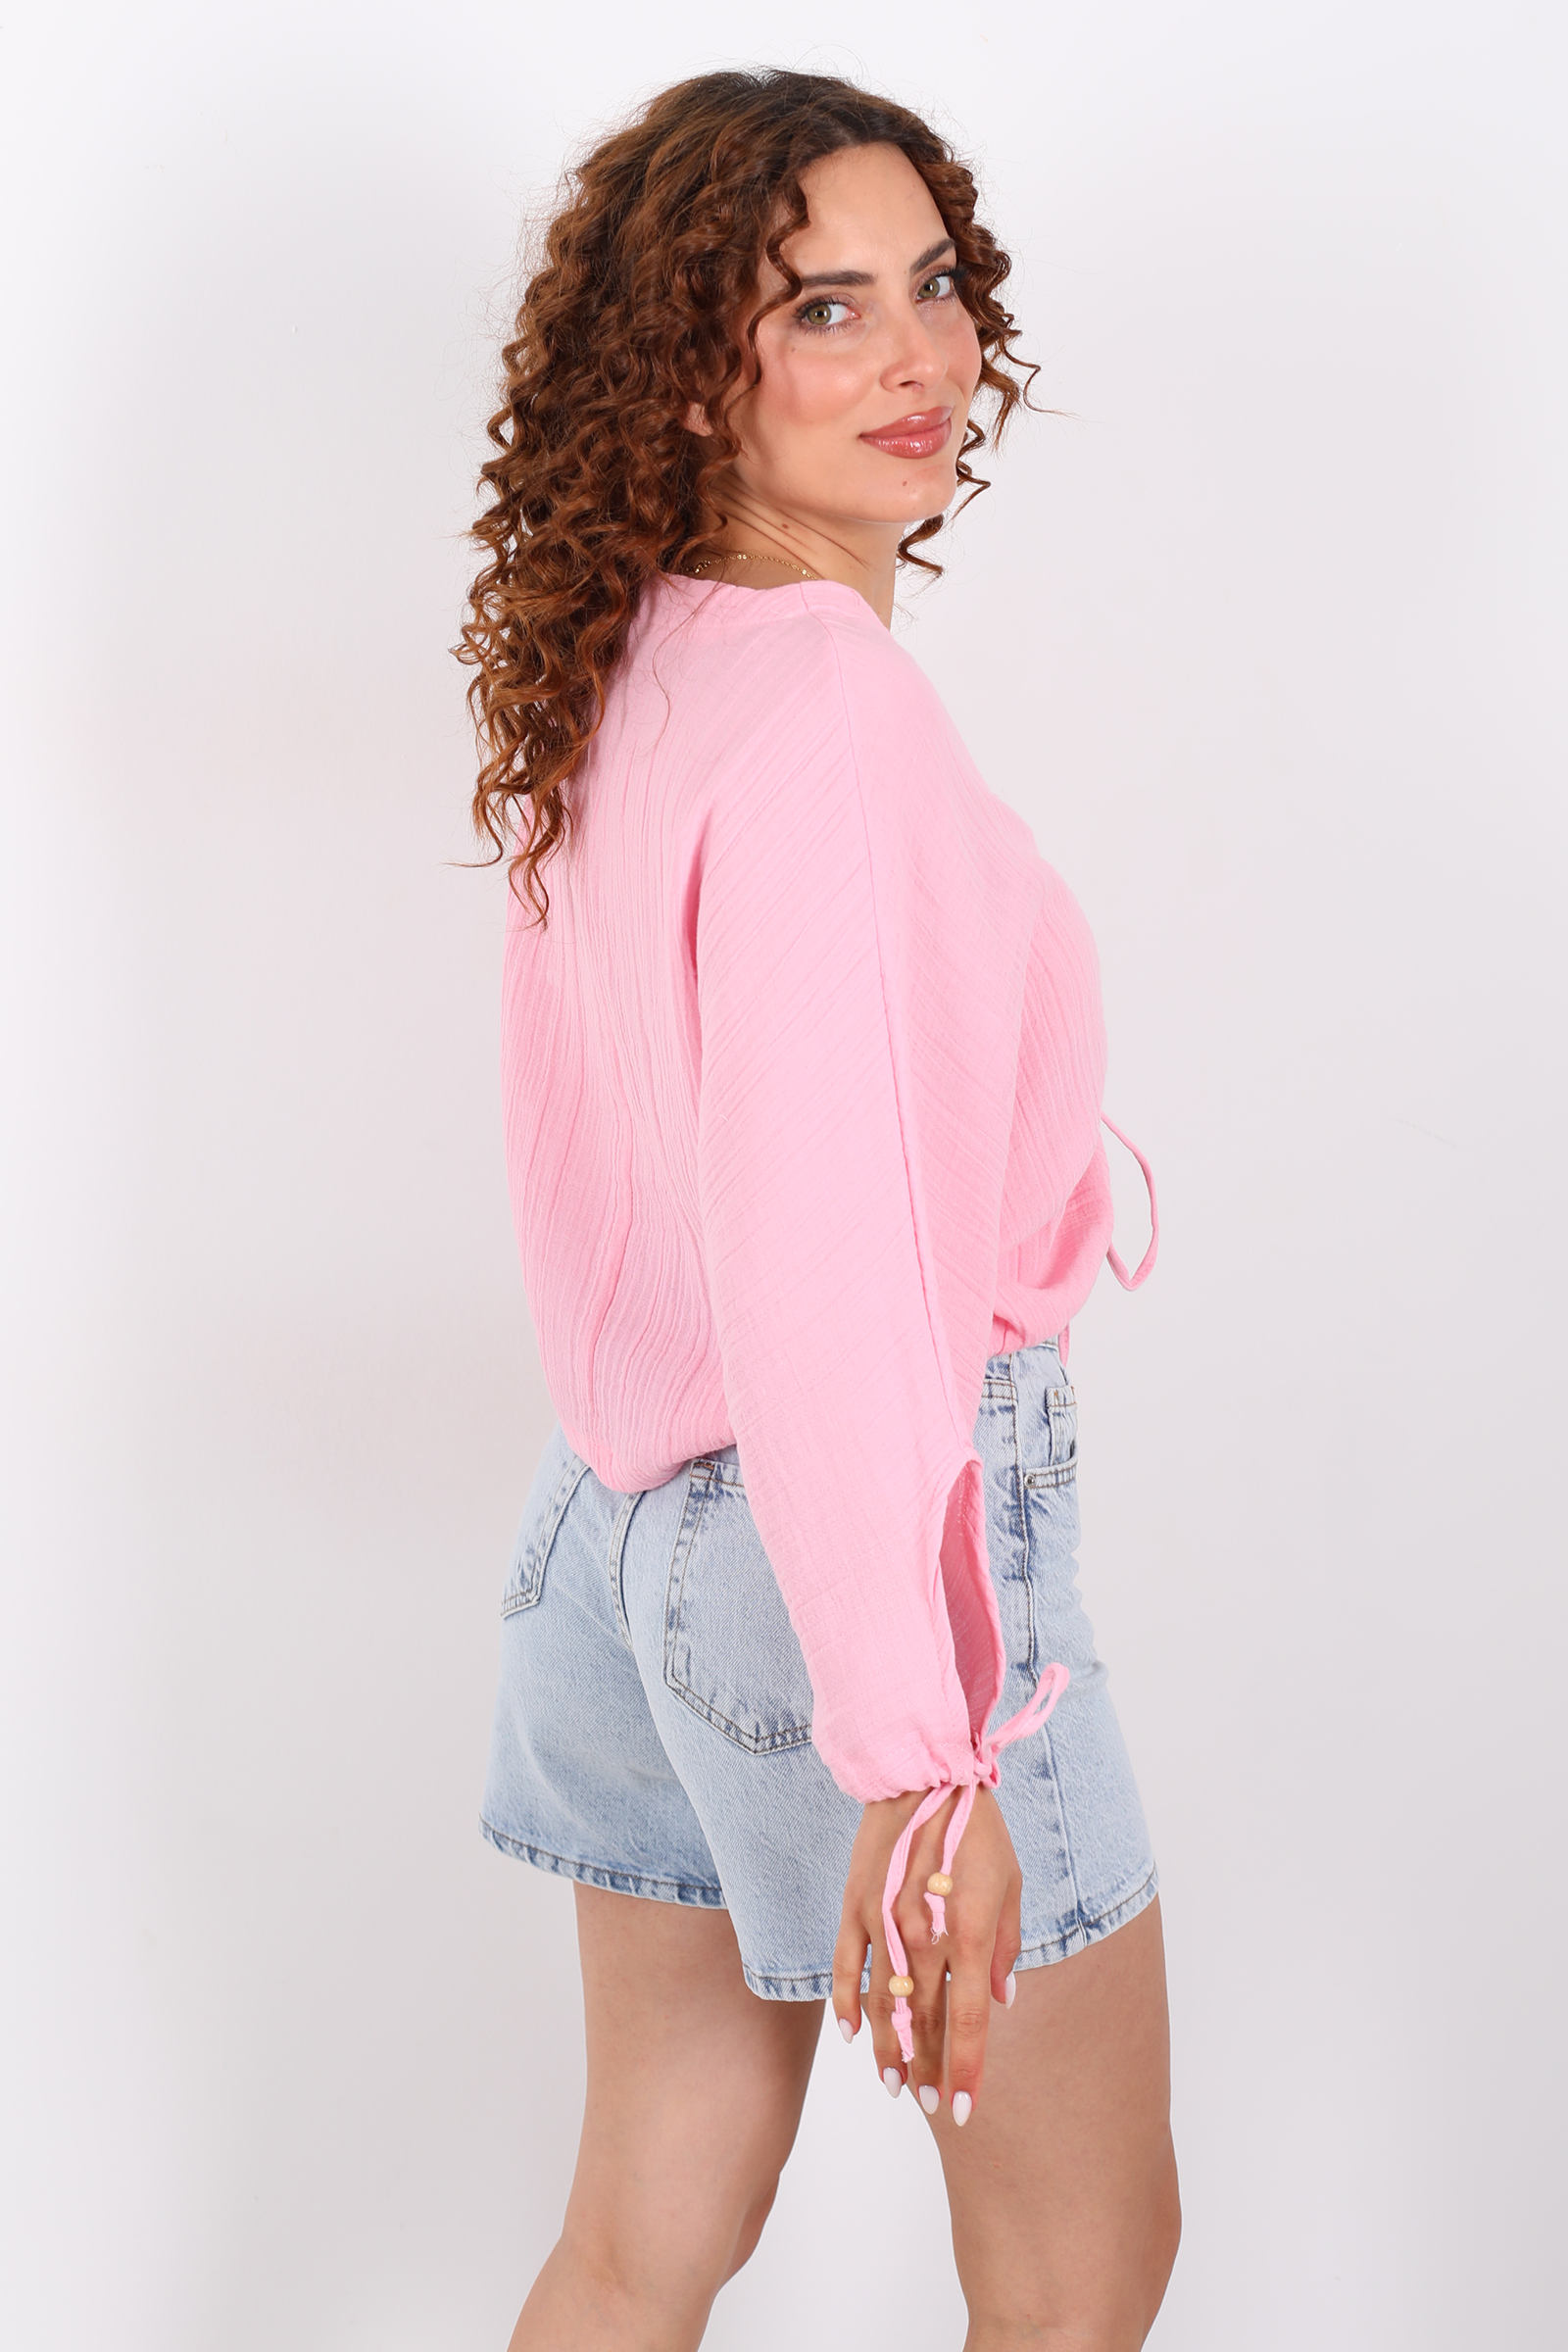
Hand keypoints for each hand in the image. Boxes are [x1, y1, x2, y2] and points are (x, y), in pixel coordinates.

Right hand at [831, 1782, 1021, 2121]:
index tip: (965, 2108)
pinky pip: (846, 1965)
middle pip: (924, 2021)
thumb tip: (1000, 2000)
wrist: (923, 1775)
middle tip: (933, 2104)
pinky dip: (848, 2003)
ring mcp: (884, 1921)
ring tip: (895, 2086)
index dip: (967, 2069)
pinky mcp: (856, 1906)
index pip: (968, 2020)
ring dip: (888, 2050)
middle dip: (930, 2069)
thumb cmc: (977, 1829)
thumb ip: (1004, 1947)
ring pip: (883, 2004)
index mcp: (968, 1931)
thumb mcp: (1010, 1884)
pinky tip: (853, 2035)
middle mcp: (924, 1934)